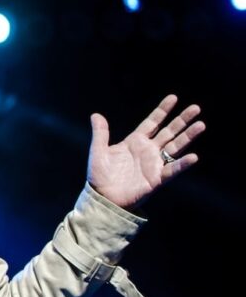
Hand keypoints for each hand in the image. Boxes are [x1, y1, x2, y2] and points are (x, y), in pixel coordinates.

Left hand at [87, 94, 204, 210]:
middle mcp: (148, 150)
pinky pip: (172, 170)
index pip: (152, 122)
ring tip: (201, 125)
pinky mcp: (157, 178)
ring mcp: (154, 164)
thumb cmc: (99, 176)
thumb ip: (100, 133)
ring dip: (188, 136)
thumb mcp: (98, 151)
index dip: (162, 111)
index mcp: (135, 142)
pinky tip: (193, 156)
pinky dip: (182, 164)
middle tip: (196, 108)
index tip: (174, 98)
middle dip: (181, 120)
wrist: (103, 198)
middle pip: (168, 132)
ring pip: (175, 147)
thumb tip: (96, 115)